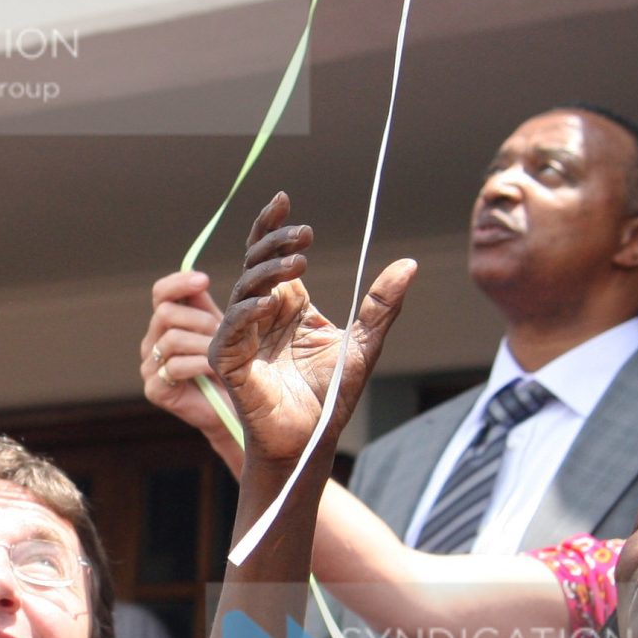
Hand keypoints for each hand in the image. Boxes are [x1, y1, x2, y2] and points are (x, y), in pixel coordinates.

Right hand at [140, 271, 241, 467]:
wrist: (237, 408)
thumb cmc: (235, 366)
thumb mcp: (222, 328)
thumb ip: (207, 304)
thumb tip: (199, 273)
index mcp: (166, 323)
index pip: (161, 293)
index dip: (179, 282)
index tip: (204, 280)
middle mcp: (152, 342)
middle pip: (165, 313)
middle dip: (200, 320)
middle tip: (223, 333)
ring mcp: (150, 367)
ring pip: (170, 339)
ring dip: (203, 344)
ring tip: (222, 355)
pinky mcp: (155, 390)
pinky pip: (173, 366)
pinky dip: (199, 365)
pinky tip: (215, 370)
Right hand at [209, 194, 414, 470]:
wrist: (313, 438)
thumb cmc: (331, 396)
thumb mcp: (365, 343)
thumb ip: (382, 304)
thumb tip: (409, 264)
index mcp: (286, 305)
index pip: (270, 256)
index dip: (272, 226)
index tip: (284, 198)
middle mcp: (259, 315)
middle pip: (256, 264)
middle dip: (275, 242)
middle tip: (304, 235)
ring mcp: (240, 336)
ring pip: (244, 289)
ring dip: (268, 272)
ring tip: (298, 264)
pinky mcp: (228, 361)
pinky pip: (231, 328)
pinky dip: (247, 312)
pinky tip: (271, 302)